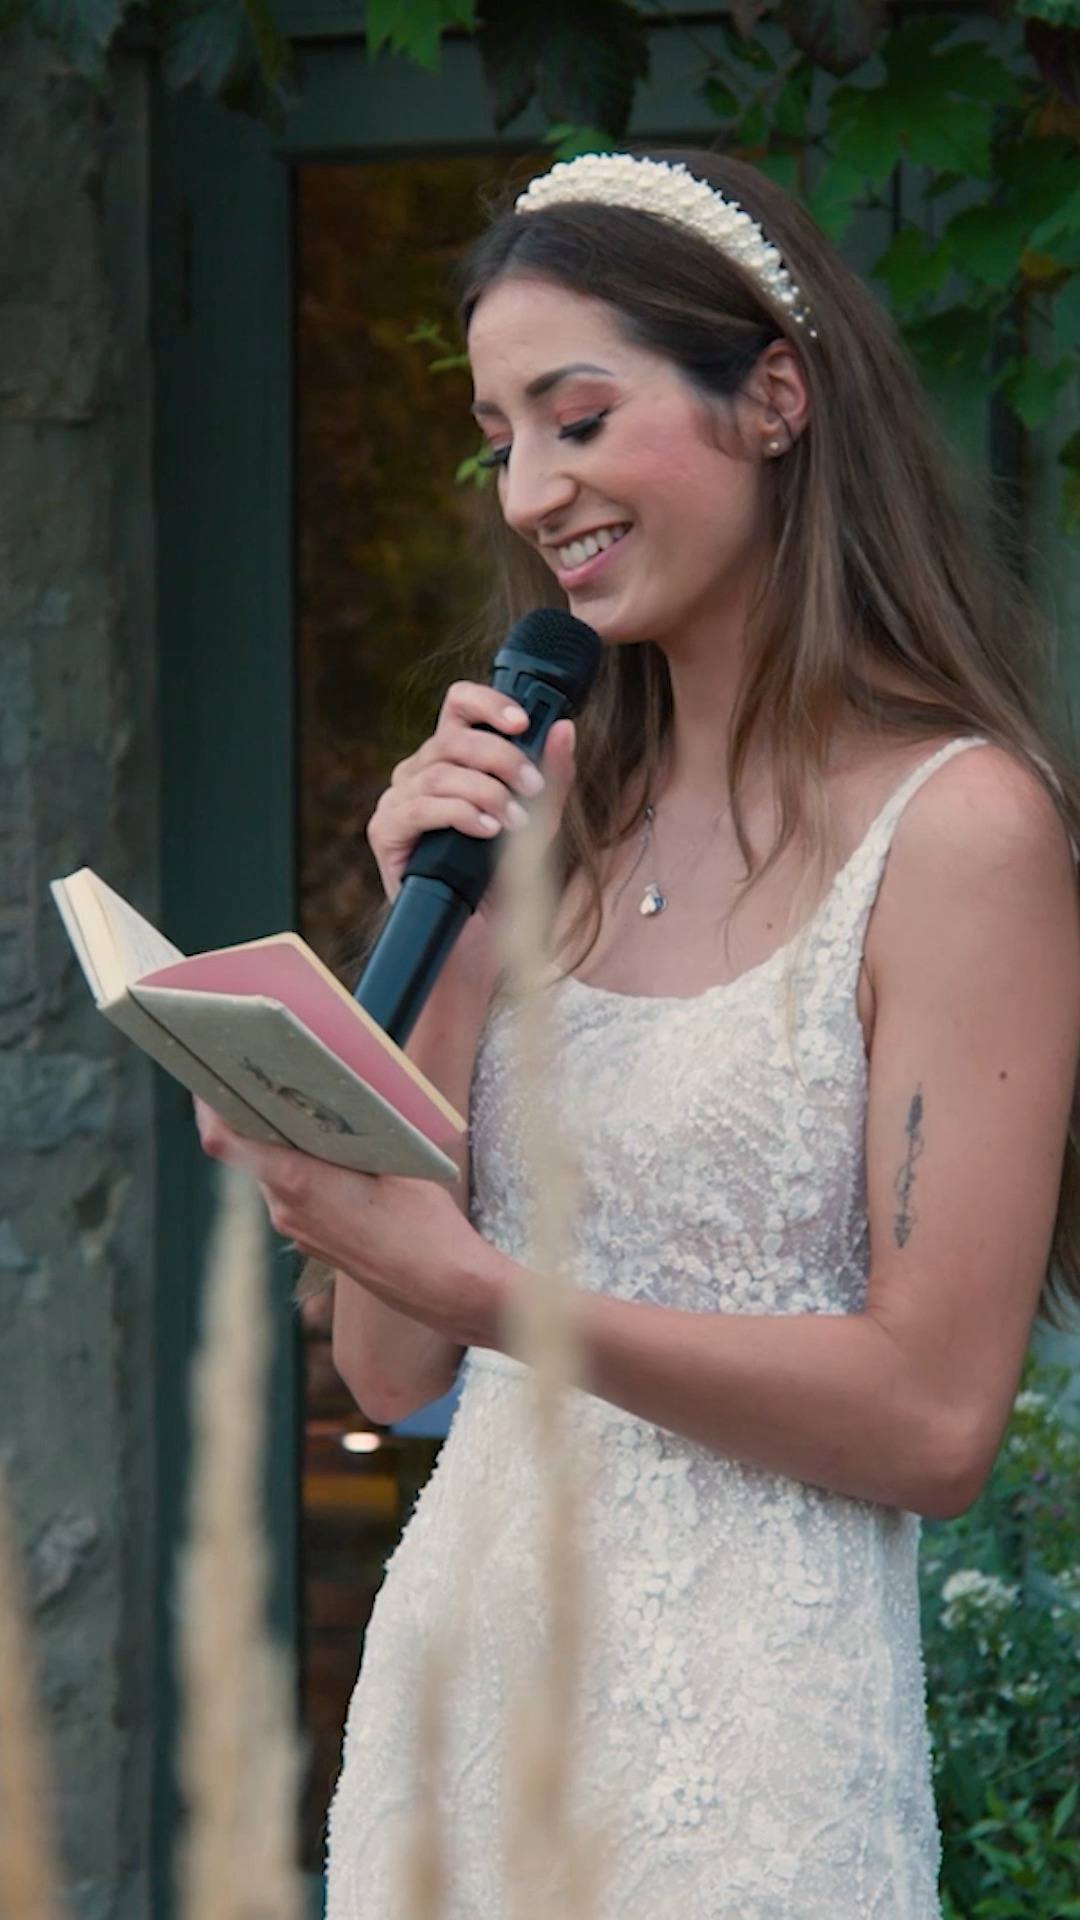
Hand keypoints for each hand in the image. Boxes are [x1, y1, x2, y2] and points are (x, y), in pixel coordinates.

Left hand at [193, 1100, 509, 1346]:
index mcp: (297, 1182)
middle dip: (254, 1113)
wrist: (440, 1286)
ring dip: (281, 1141)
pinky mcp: (313, 1240)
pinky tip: (331, 1149)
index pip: (226, 1140)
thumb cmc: (423, 1223)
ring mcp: (297, 1228)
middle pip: (249, 1149)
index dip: (208, 1105)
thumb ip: (355, 1127)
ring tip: (305, 1106)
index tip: (206, 1074)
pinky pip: (292, 1193)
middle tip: (265, 1074)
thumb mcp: (396, 1159)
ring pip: (272, 1171)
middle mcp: (285, 1208)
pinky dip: (299, 1166)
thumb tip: (334, 1090)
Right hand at [367, 680, 576, 903]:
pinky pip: (420, 808)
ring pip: (440, 773)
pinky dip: (458, 814)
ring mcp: (399, 801)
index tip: (524, 721)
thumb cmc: (500, 882)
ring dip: (486, 792)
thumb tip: (564, 729)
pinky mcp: (386, 832)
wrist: (475, 941)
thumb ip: (551, 781)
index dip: (488, 702)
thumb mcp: (537, 827)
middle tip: (533, 788)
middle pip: (454, 737)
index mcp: (452, 760)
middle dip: (501, 758)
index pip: (459, 707)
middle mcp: (420, 773)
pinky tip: (486, 831)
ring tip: (514, 821)